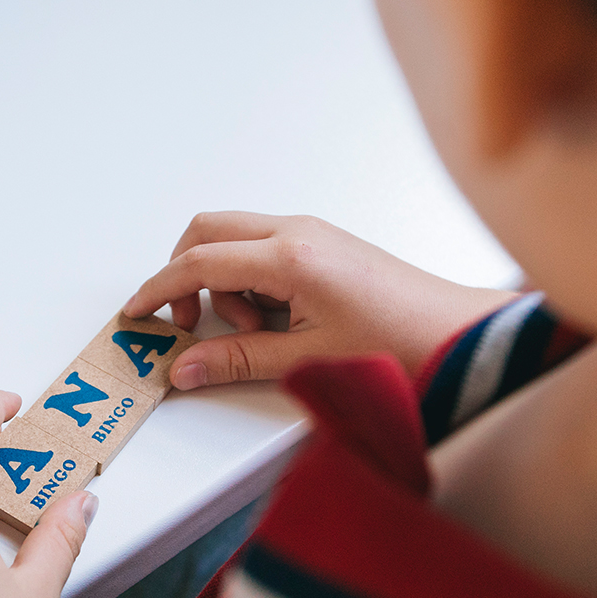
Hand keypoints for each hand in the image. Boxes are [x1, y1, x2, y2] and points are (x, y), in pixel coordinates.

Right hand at [124, 212, 515, 387]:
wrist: (459, 337)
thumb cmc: (400, 344)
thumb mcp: (306, 360)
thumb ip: (236, 360)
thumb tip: (185, 367)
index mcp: (290, 256)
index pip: (200, 261)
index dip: (160, 288)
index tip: (137, 311)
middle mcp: (298, 232)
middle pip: (209, 231)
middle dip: (186, 274)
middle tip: (194, 324)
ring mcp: (313, 234)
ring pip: (236, 240)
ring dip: (226, 282)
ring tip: (259, 332)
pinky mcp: (324, 246)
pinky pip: (265, 250)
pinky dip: (251, 280)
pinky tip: (278, 321)